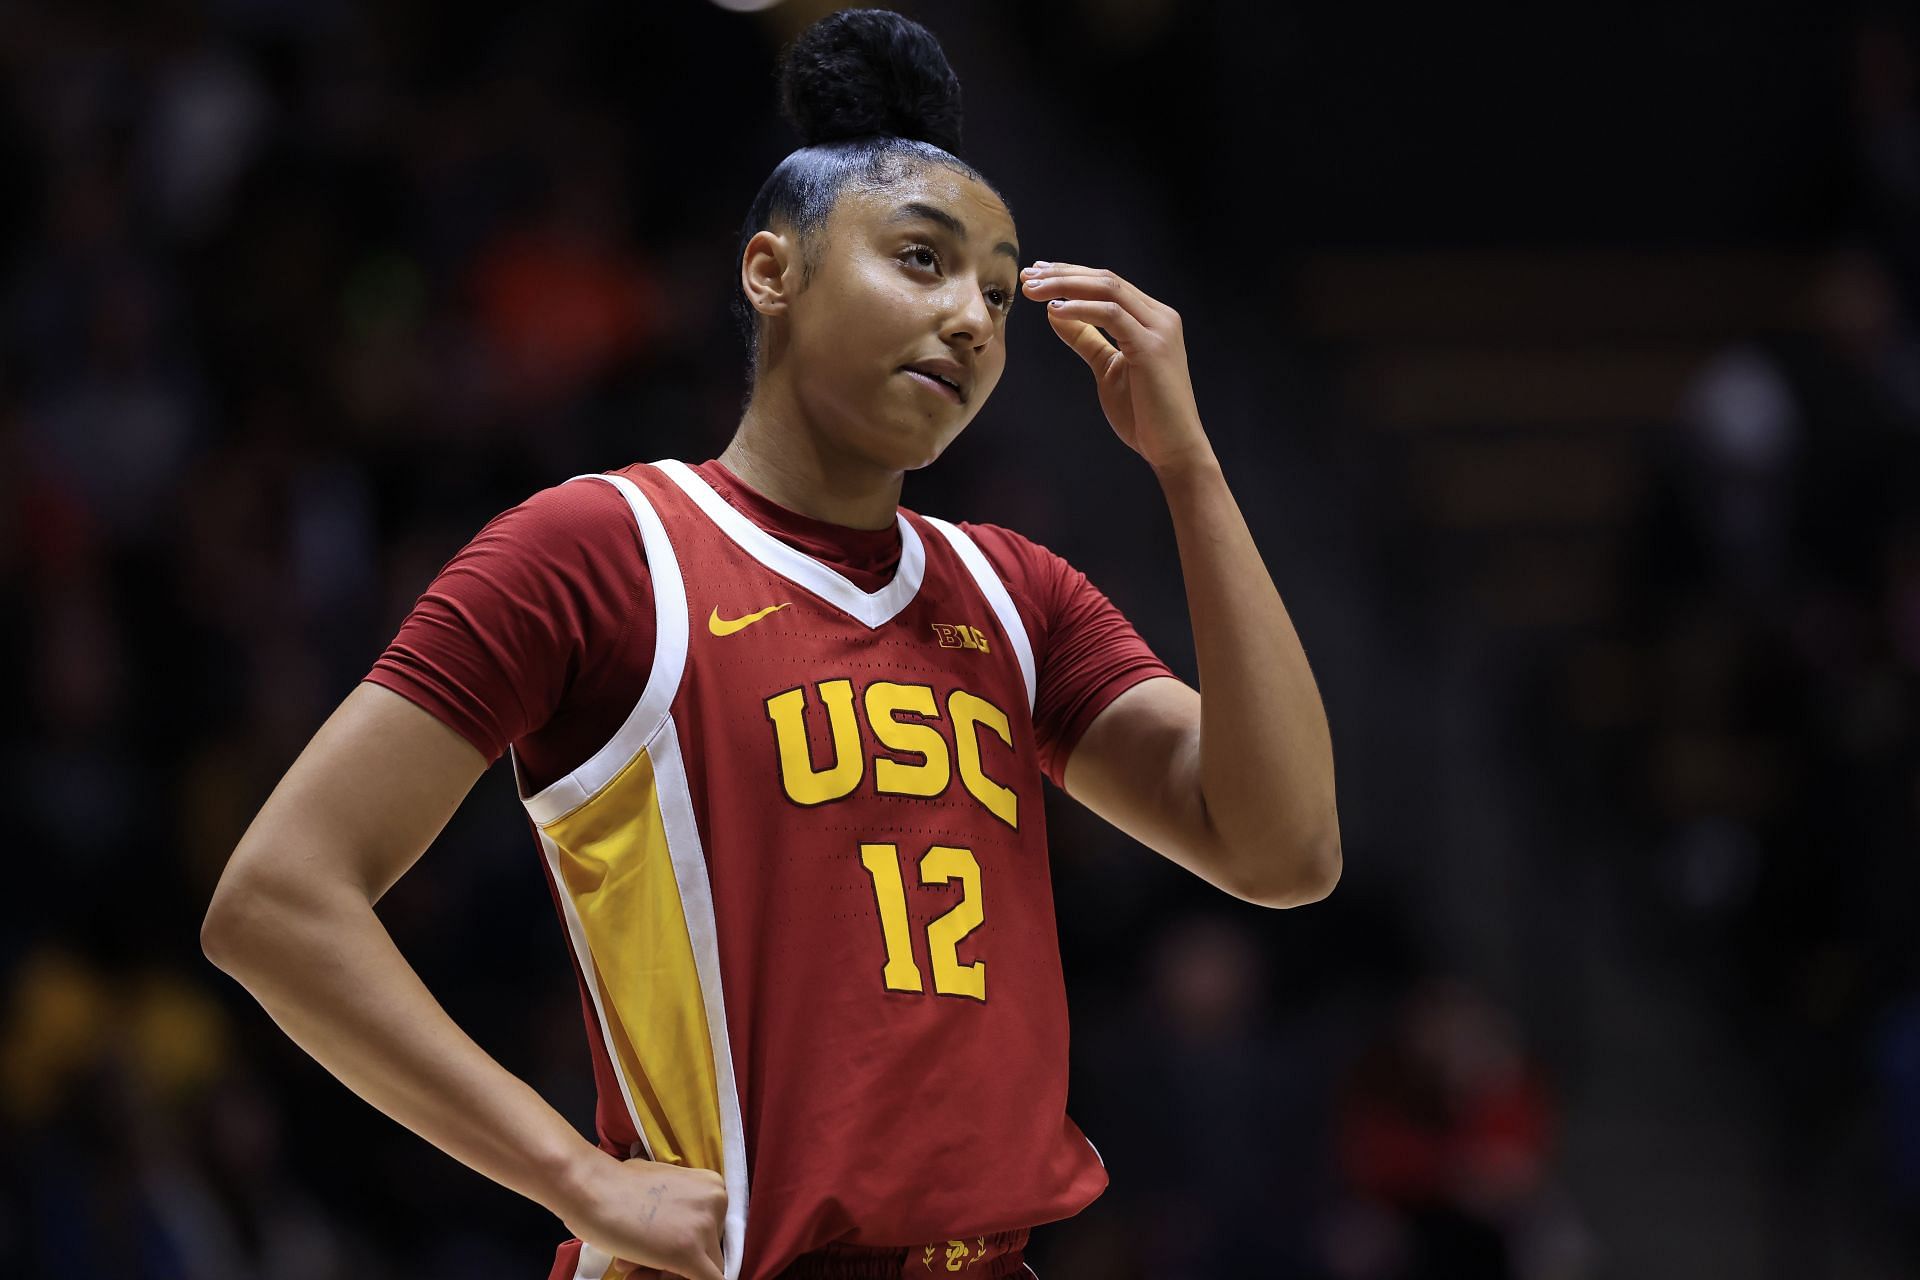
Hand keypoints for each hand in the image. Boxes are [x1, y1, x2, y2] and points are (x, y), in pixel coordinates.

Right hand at [557, 1152, 727, 1279]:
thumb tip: (677, 1239)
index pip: (708, 1231)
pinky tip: (640, 1276)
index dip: (681, 1246)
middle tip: (636, 1266)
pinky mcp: (690, 1253)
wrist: (590, 1187)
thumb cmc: (616, 1185)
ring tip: (629, 1269)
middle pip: (707, 1252)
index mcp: (712, 1186)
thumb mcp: (660, 1190)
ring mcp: (705, 1227)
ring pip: (704, 1271)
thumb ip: (678, 1213)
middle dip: (671, 1264)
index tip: (652, 1252)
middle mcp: (716, 1202)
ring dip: (664, 1276)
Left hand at [1020, 261, 1212, 472]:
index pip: (1107, 284)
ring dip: (1066, 285)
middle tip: (1028, 275)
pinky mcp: (1152, 347)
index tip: (1037, 275)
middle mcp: (1160, 316)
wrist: (1173, 448)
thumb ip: (1086, 339)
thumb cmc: (1143, 414)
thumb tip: (1055, 311)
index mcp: (1152, 318)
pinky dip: (1081, 309)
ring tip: (1033, 289)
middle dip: (1063, 274)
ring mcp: (1158, 329)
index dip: (1070, 275)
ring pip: (1108, 289)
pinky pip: (1112, 316)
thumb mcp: (1107, 367)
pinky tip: (1054, 310)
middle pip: (1106, 279)